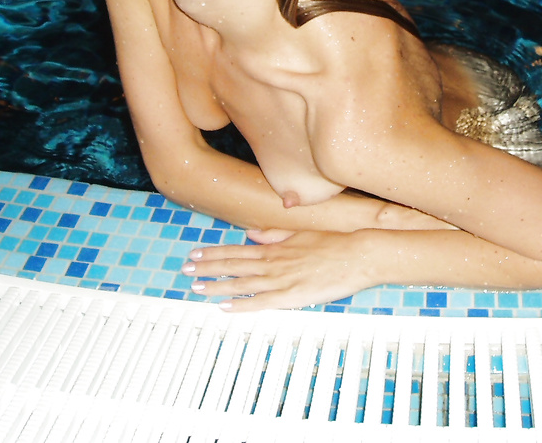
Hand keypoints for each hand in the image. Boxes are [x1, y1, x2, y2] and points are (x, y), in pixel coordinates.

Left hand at [181, 228, 378, 311]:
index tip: (195, 255)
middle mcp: (273, 262)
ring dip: (217, 286)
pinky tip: (225, 306)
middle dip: (206, 268)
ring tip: (196, 288)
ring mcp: (281, 279)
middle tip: (185, 270)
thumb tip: (251, 233)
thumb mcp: (299, 234)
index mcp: (274, 247)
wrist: (356, 255)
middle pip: (232, 265)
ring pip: (241, 283)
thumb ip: (273, 234)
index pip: (236, 250)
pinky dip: (241, 304)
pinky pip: (261, 302)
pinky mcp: (292, 295)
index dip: (213, 253)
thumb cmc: (332, 245)